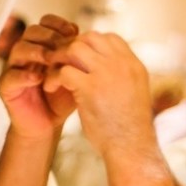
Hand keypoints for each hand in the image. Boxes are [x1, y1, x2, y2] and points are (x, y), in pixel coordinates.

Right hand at [0, 14, 80, 136]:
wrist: (48, 124)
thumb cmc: (60, 99)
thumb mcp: (75, 75)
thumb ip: (79, 57)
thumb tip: (92, 38)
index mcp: (41, 46)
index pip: (45, 24)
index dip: (58, 24)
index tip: (73, 31)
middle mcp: (26, 54)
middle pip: (31, 32)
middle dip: (49, 36)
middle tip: (63, 45)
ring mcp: (14, 69)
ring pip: (19, 49)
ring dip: (36, 51)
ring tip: (50, 59)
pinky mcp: (6, 87)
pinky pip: (10, 76)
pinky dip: (24, 75)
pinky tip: (38, 78)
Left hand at [48, 32, 155, 156]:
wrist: (131, 148)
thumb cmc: (130, 129)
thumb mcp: (134, 94)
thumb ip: (122, 78)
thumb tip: (105, 70)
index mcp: (134, 65)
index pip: (110, 38)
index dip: (91, 44)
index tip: (79, 59)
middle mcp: (122, 64)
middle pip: (90, 38)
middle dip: (72, 47)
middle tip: (61, 62)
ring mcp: (106, 73)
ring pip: (75, 48)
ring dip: (60, 58)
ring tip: (53, 73)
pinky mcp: (90, 88)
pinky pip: (64, 71)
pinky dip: (53, 77)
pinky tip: (50, 87)